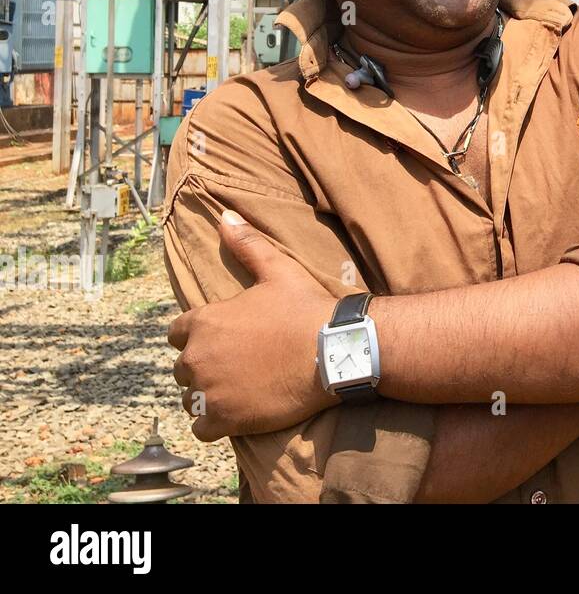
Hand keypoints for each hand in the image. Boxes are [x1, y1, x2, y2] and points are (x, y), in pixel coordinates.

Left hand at [169, 210, 338, 441]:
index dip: (200, 335)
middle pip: (183, 367)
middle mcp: (197, 358)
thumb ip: (247, 244)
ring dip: (208, 395)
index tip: (224, 339)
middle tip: (237, 365)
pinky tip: (238, 413)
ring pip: (191, 398)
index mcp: (204, 321)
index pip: (178, 333)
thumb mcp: (278, 270)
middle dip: (204, 366)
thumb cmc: (305, 309)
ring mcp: (208, 391)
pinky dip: (215, 423)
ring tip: (240, 389)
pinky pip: (201, 428)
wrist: (333, 352)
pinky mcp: (223, 420)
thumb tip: (224, 216)